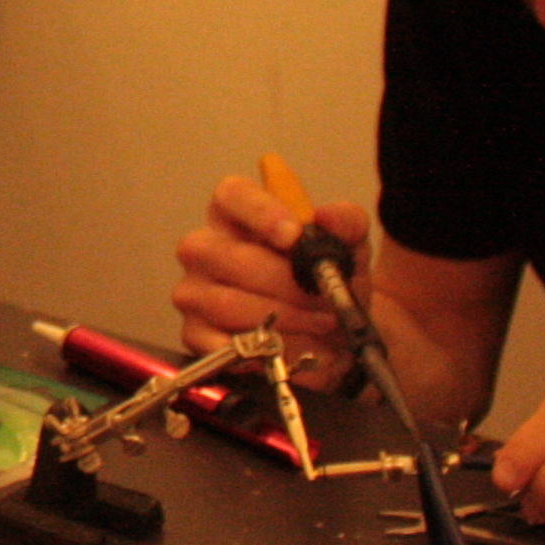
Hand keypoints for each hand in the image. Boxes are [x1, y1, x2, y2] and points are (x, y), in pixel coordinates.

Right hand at [172, 168, 369, 387]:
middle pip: (225, 255)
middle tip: (320, 295)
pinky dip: (253, 349)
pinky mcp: (195, 333)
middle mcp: (207, 248)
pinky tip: (279, 348)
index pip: (232, 196)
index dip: (260, 212)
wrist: (333, 339)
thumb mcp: (350, 248)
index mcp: (238, 216)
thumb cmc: (326, 283)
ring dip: (280, 316)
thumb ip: (347, 222)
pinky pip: (216, 343)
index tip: (295, 236)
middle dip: (283, 281)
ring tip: (317, 321)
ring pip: (225, 302)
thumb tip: (326, 216)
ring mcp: (195, 291)